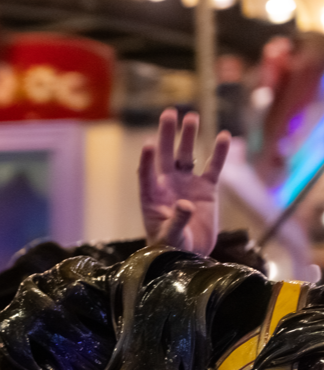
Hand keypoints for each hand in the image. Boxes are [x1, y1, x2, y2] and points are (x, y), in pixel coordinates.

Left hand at [139, 108, 230, 255]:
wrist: (190, 256)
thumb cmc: (172, 249)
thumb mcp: (171, 237)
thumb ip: (176, 221)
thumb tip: (185, 204)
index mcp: (151, 198)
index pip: (146, 175)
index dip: (146, 161)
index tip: (148, 144)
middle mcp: (167, 187)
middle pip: (165, 156)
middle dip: (166, 135)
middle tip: (168, 113)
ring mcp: (187, 185)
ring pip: (186, 156)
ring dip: (188, 137)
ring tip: (191, 117)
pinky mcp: (206, 189)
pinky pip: (212, 167)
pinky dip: (218, 153)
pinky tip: (224, 136)